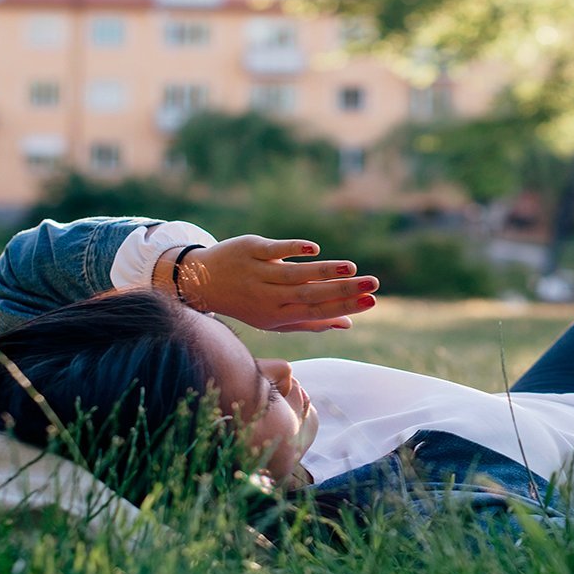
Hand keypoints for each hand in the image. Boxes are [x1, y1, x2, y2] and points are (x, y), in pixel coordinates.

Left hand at [170, 235, 378, 331]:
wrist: (201, 282)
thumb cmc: (247, 302)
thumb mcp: (275, 318)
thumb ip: (311, 321)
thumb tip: (348, 324)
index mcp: (277, 315)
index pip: (316, 313)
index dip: (344, 307)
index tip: (371, 301)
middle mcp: (268, 297)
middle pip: (310, 295)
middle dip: (343, 290)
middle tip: (372, 285)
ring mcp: (257, 273)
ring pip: (295, 275)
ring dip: (325, 271)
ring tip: (352, 268)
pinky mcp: (249, 249)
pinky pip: (273, 251)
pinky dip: (293, 250)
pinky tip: (314, 249)